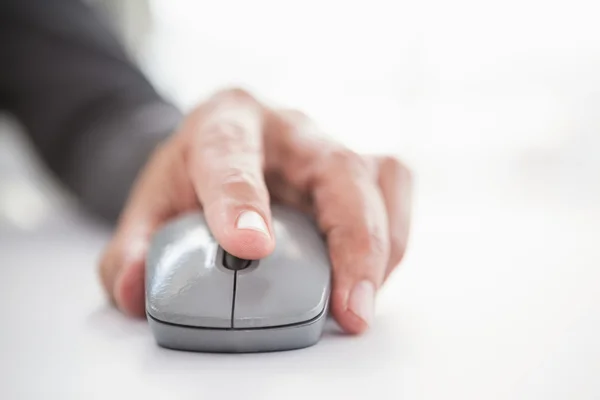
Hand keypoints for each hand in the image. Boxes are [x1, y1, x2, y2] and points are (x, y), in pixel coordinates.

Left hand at [99, 88, 411, 333]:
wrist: (219, 150)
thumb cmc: (192, 176)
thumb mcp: (149, 207)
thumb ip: (133, 250)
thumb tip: (136, 292)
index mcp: (225, 123)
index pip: (233, 155)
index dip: (242, 200)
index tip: (252, 249)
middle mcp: (288, 129)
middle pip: (336, 168)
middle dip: (352, 241)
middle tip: (347, 309)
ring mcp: (329, 146)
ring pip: (379, 180)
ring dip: (380, 248)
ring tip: (360, 305)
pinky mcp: (358, 169)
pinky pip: (392, 194)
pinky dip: (391, 241)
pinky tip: (368, 279)